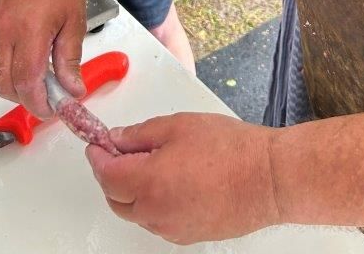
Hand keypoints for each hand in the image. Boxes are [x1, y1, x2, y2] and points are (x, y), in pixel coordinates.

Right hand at [0, 0, 87, 118]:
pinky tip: (16, 63)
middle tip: (44, 96)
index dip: (38, 103)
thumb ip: (70, 62)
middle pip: (4, 84)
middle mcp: (2, 29)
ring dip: (10, 86)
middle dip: (24, 98)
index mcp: (29, 30)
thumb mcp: (74, 25)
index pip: (26, 82)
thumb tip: (72, 91)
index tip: (51, 108)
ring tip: (33, 78)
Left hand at [86, 113, 281, 243]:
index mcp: (148, 182)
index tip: (96, 145)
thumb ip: (140, 134)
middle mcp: (155, 213)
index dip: (97, 157)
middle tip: (118, 151)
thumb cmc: (230, 149)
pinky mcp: (187, 236)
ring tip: (151, 162)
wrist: (267, 177)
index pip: (106, 174)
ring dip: (132, 190)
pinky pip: (157, 221)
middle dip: (110, 175)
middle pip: (115, 199)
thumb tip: (117, 139)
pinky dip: (152, 203)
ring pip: (136, 212)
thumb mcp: (178, 126)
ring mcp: (171, 229)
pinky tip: (169, 181)